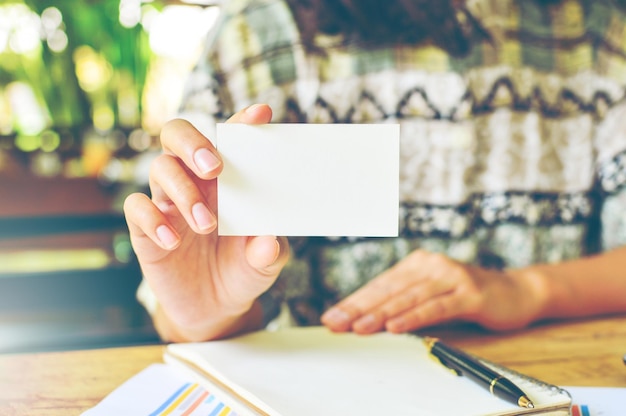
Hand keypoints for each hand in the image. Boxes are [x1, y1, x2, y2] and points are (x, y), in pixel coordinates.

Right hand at [124, 104, 288, 340]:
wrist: (216, 309)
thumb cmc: (243, 271)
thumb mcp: (264, 263)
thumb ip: (269, 251)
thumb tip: (267, 241)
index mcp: (227, 179)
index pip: (230, 140)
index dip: (242, 123)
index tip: (261, 114)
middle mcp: (194, 182)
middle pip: (178, 135)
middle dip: (194, 142)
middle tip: (214, 167)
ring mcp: (167, 203)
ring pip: (160, 168)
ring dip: (183, 191)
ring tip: (206, 224)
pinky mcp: (145, 229)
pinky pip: (137, 208)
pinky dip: (153, 219)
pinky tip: (173, 240)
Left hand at [320, 249, 545, 333]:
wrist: (517, 291)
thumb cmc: (467, 297)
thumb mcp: (432, 296)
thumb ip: (405, 304)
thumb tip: (365, 321)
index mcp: (417, 264)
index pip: (379, 285)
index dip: (353, 302)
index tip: (331, 318)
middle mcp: (430, 265)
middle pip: (388, 290)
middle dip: (358, 309)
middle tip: (335, 324)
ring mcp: (450, 277)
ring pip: (408, 298)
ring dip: (381, 314)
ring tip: (358, 328)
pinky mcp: (469, 293)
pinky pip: (436, 307)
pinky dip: (413, 317)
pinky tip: (395, 327)